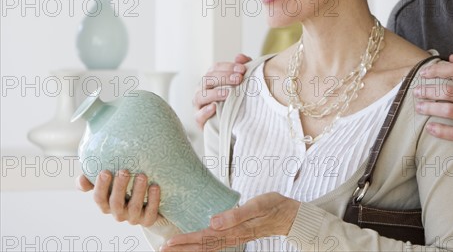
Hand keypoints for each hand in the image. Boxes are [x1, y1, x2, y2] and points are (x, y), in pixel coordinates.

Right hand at [77, 170, 160, 226]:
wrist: (148, 202)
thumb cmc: (125, 187)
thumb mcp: (110, 182)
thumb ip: (93, 179)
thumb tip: (80, 180)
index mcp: (106, 204)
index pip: (99, 198)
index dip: (101, 186)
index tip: (105, 171)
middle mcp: (118, 213)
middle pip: (115, 203)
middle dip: (119, 187)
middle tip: (124, 171)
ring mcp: (133, 217)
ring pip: (133, 208)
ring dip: (137, 191)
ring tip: (142, 175)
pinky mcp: (148, 220)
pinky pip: (150, 213)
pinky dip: (153, 200)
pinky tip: (155, 186)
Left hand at [161, 192, 299, 251]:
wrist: (288, 215)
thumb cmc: (273, 207)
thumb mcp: (257, 206)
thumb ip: (236, 214)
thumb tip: (213, 221)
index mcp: (234, 231)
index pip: (204, 238)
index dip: (185, 241)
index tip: (169, 243)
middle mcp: (232, 237)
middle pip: (202, 247)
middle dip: (182, 249)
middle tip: (162, 250)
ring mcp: (234, 237)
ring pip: (207, 247)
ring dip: (189, 249)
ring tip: (173, 249)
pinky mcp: (236, 234)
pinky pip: (214, 243)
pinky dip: (201, 246)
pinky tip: (195, 244)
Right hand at [193, 54, 251, 129]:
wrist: (232, 125)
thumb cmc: (235, 100)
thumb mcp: (241, 83)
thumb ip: (242, 68)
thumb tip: (240, 57)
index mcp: (210, 79)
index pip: (215, 68)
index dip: (228, 67)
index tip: (242, 70)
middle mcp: (202, 89)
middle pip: (208, 79)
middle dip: (224, 77)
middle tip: (239, 79)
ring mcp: (199, 105)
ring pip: (200, 96)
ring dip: (214, 93)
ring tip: (228, 93)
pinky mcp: (199, 121)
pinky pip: (198, 116)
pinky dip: (205, 111)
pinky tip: (214, 108)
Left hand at [414, 54, 452, 160]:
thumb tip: (452, 57)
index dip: (437, 70)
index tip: (423, 73)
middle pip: (449, 91)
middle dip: (429, 91)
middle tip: (415, 92)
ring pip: (450, 110)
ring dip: (430, 108)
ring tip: (418, 108)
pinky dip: (441, 130)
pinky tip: (429, 128)